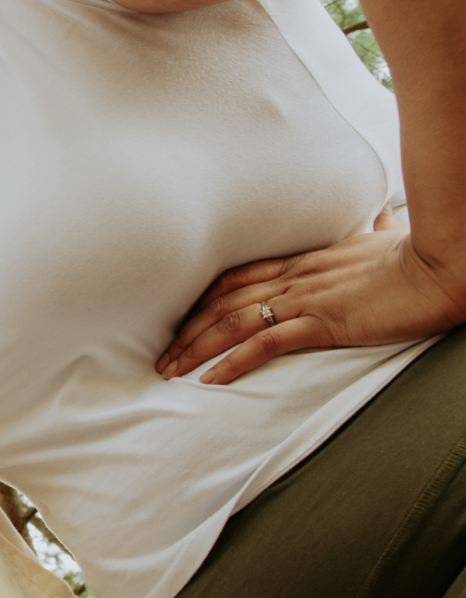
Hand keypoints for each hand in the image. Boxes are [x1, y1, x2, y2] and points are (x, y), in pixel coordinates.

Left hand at [157, 228, 465, 383]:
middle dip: (187, 328)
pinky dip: (234, 361)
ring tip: (171, 370)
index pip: (237, 276)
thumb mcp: (386, 240)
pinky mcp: (324, 322)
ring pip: (233, 321)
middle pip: (223, 300)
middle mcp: (295, 277)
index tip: (180, 318)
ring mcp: (306, 299)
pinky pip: (267, 343)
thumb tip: (381, 218)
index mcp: (304, 259)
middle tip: (160, 356)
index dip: (203, 298)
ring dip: (196, 347)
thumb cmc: (419, 256)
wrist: (443, 266)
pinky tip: (213, 379)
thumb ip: (373, 232)